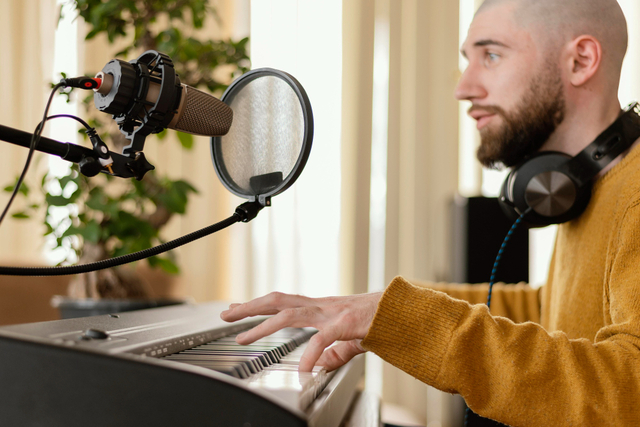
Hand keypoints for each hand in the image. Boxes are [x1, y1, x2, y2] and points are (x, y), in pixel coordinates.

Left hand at [220, 292, 381, 371]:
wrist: (402, 313)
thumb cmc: (377, 322)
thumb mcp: (350, 339)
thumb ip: (334, 352)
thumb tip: (319, 365)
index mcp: (321, 308)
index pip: (283, 301)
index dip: (258, 305)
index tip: (237, 308)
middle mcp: (321, 306)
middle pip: (278, 300)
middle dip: (250, 307)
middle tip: (226, 314)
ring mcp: (332, 312)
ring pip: (290, 313)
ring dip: (263, 325)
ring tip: (243, 337)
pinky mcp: (346, 323)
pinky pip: (323, 338)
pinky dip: (311, 354)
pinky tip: (304, 368)